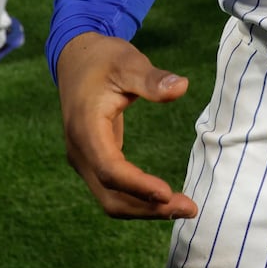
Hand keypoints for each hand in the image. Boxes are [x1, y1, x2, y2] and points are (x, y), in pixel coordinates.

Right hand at [57, 33, 198, 218]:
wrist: (77, 59)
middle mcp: (80, 151)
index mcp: (85, 128)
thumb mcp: (128, 62)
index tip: (168, 193)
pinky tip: (164, 198)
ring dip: (145, 209)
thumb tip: (181, 87)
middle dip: (148, 208)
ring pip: (110, 199)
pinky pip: (112, 190)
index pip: (110, 169)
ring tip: (183, 207)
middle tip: (189, 208)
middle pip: (110, 195)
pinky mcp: (92, 160)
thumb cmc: (104, 59)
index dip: (138, 185)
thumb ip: (152, 79)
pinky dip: (137, 199)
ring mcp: (84, 159)